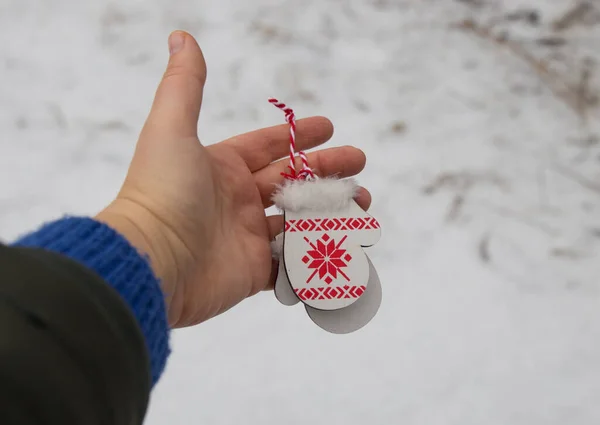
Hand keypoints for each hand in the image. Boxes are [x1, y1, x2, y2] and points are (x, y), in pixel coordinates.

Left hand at [95, 31, 371, 327]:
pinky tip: (343, 243)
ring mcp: (246, 237)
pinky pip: (292, 261)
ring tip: (362, 203)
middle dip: (327, 170)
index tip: (329, 127)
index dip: (298, 136)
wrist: (152, 263)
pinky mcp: (254, 272)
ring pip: (297, 220)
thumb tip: (182, 37)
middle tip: (359, 162)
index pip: (268, 147)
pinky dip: (316, 253)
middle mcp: (236, 200)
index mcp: (222, 168)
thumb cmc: (161, 192)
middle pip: (291, 180)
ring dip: (330, 210)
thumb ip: (184, 85)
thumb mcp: (172, 129)